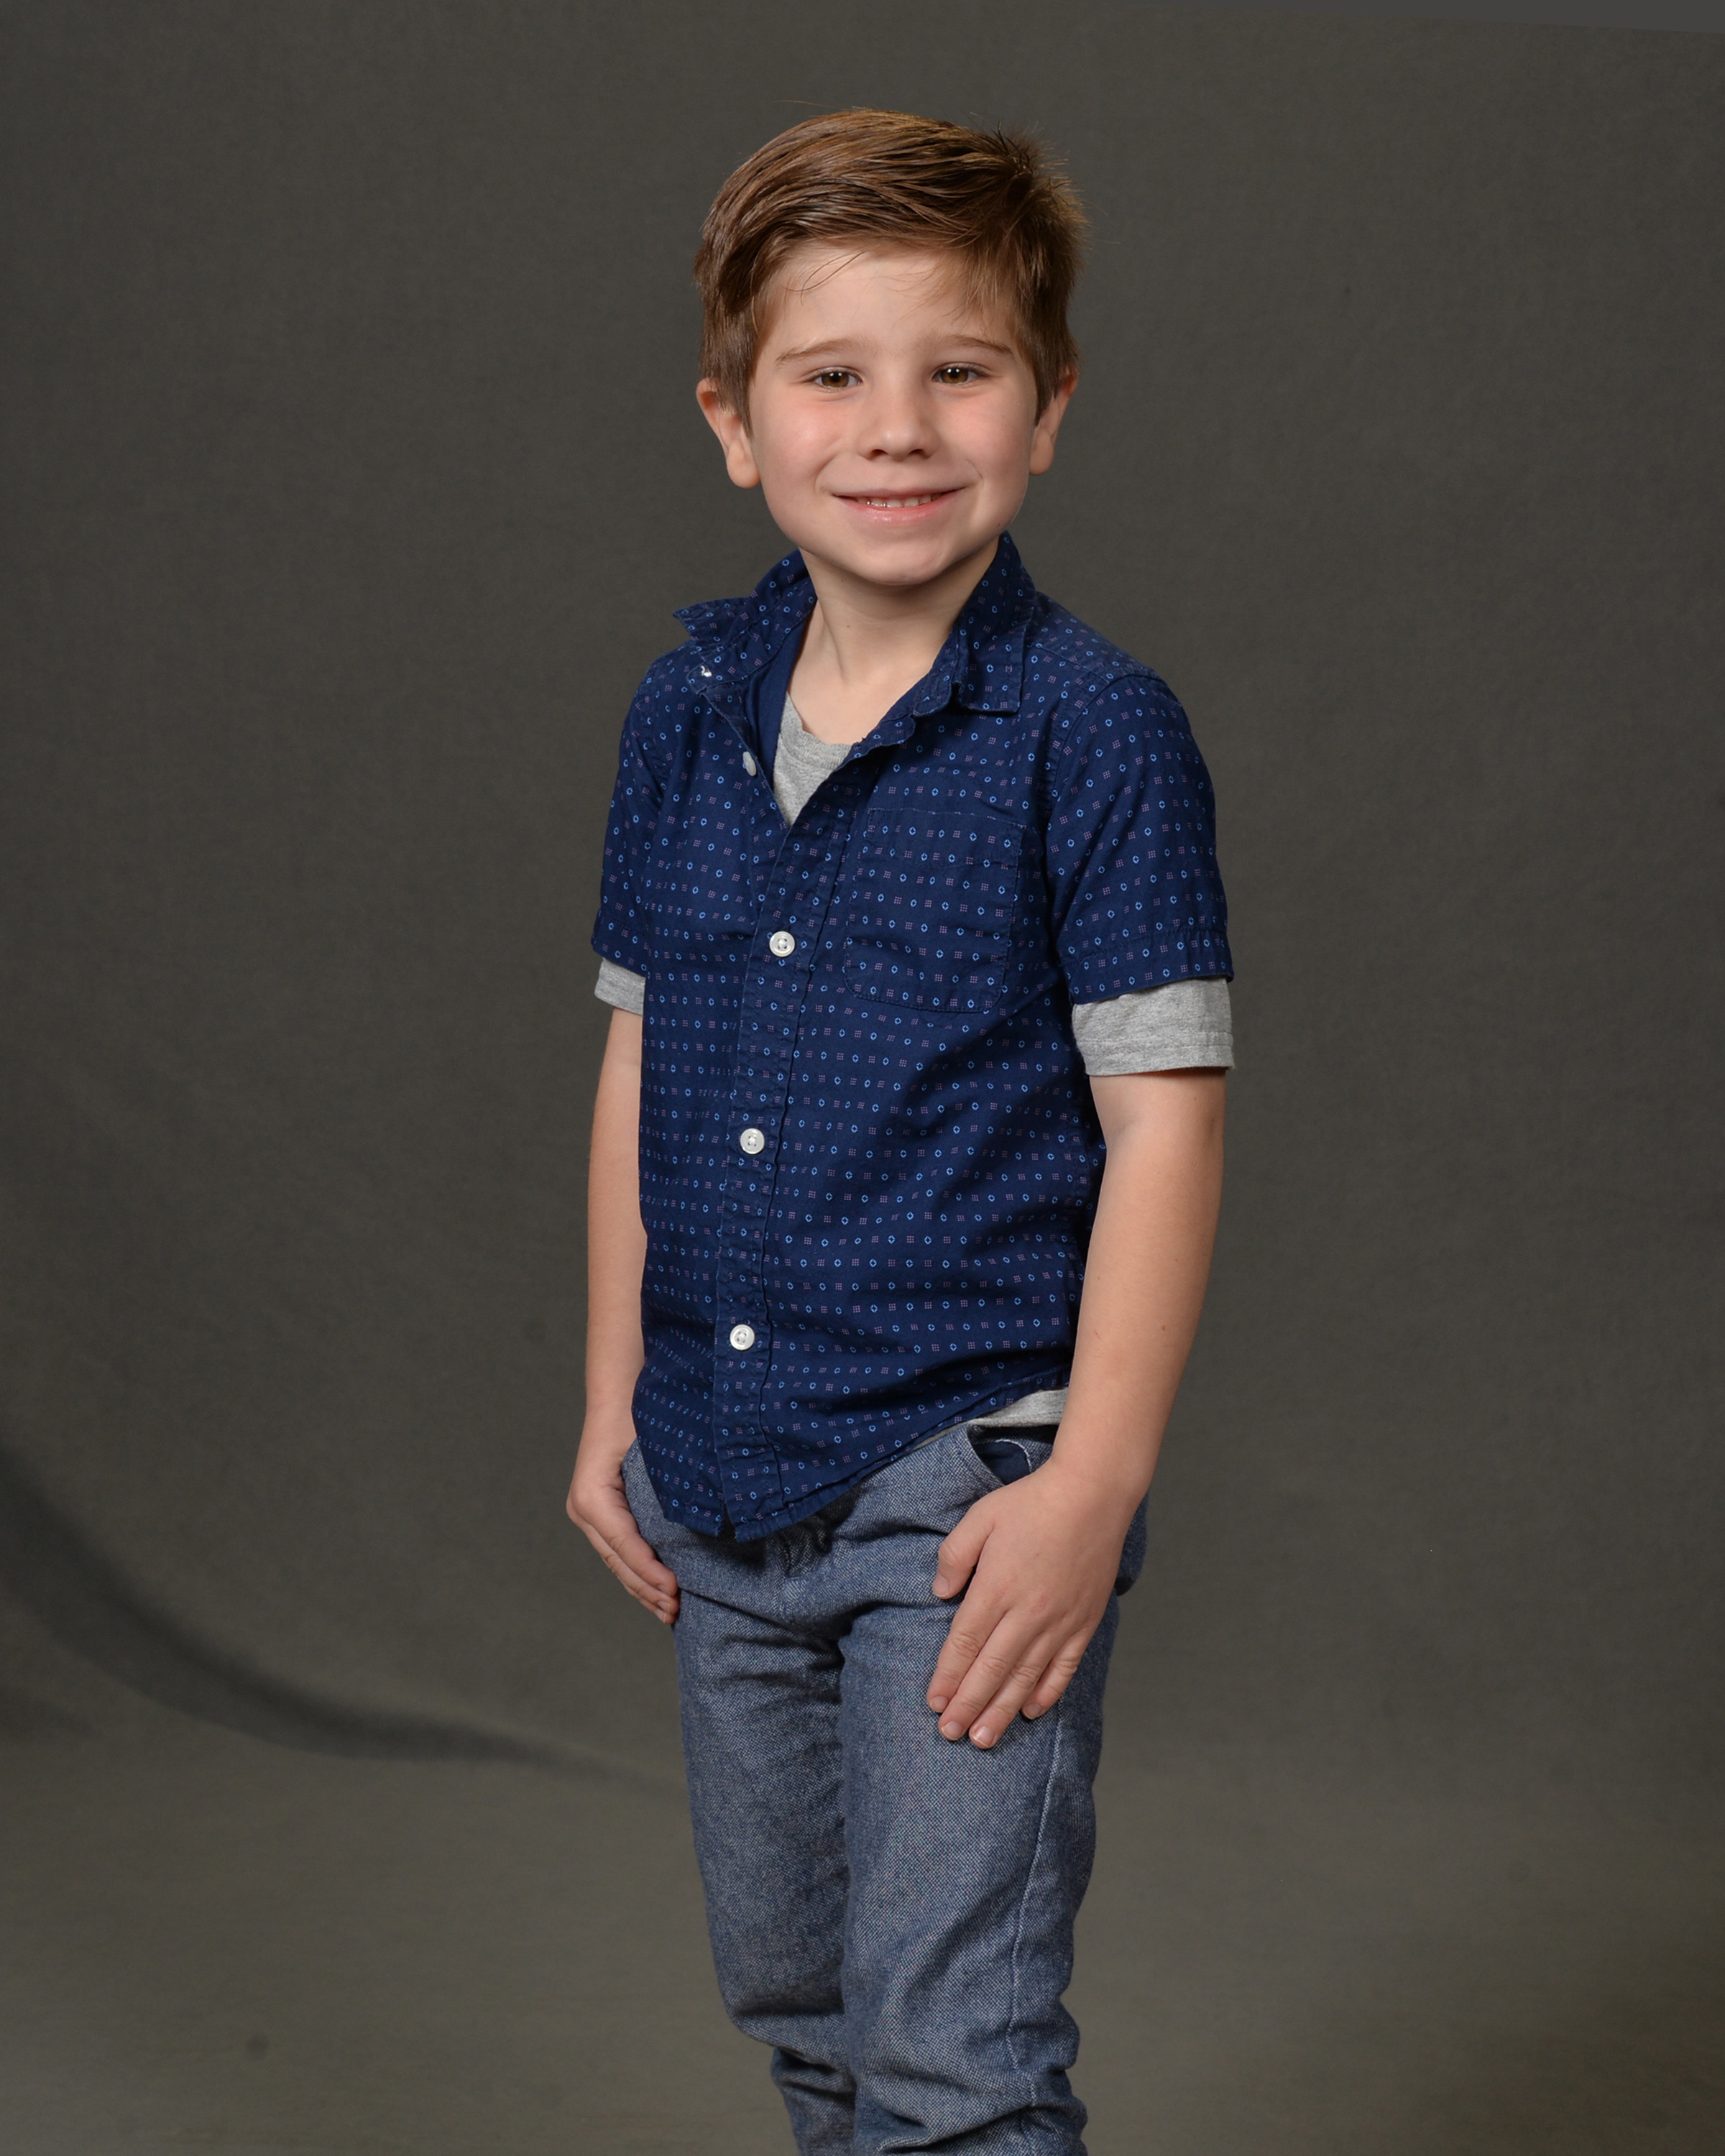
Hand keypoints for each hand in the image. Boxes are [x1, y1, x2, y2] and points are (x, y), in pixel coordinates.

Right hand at [566, 1409, 678, 1623]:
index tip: (675, 1592)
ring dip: (642, 1588)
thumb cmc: (637, 1416)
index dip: (649, 1573)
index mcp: (593, 1496)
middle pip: (618, 1561)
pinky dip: (637, 1572)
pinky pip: (618, 1550)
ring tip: (668, 1611)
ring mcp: (588, 1513)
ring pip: (616, 1562)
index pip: (624, 1545)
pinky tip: (655, 1590)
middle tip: (676, 1612)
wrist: (619, 1392)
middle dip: (647, 1590)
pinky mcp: (599, 1513)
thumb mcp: (651, 1452)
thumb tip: (691, 1529)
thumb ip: (661, 1491)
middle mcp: (584, 1508)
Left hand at [926, 1458, 1132, 1746]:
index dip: (947, 1677)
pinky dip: (1046, 1693)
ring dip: (1001, 1711)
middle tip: (949, 1734)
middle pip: (991, 1670)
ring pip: (1025, 1678)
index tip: (934, 1703)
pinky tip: (1030, 1712)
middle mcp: (1027, 1613)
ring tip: (983, 1738)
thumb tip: (940, 1593)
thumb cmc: (1032, 1502)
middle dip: (967, 1706)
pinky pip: (1063, 1668)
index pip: (964, 1644)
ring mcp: (1059, 1621)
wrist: (1093, 1494)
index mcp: (996, 1588)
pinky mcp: (1084, 1622)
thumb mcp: (980, 1517)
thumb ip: (954, 1555)